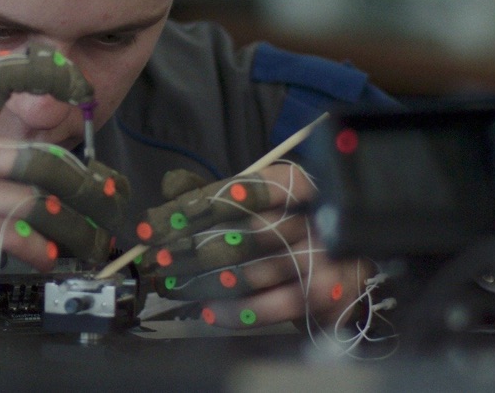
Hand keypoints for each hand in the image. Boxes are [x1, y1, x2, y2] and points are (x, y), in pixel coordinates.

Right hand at [0, 49, 128, 324]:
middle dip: (84, 189)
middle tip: (105, 207)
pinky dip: (39, 250)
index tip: (76, 86)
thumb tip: (67, 173)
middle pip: (39, 156)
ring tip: (87, 245)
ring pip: (34, 199)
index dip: (41, 72)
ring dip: (72, 229)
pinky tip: (46, 258)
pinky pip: (12, 232)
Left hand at [138, 162, 372, 330]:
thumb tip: (171, 184)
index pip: (242, 190)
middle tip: (159, 261)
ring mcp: (324, 255)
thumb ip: (212, 193)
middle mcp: (313, 215)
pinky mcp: (328, 292)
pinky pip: (278, 304)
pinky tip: (210, 310)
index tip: (155, 226)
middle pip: (247, 232)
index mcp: (294, 184)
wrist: (339, 267)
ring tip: (174, 287)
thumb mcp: (252, 203)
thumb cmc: (285, 229)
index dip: (196, 207)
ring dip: (210, 282)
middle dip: (196, 249)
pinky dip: (240, 310)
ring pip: (258, 271)